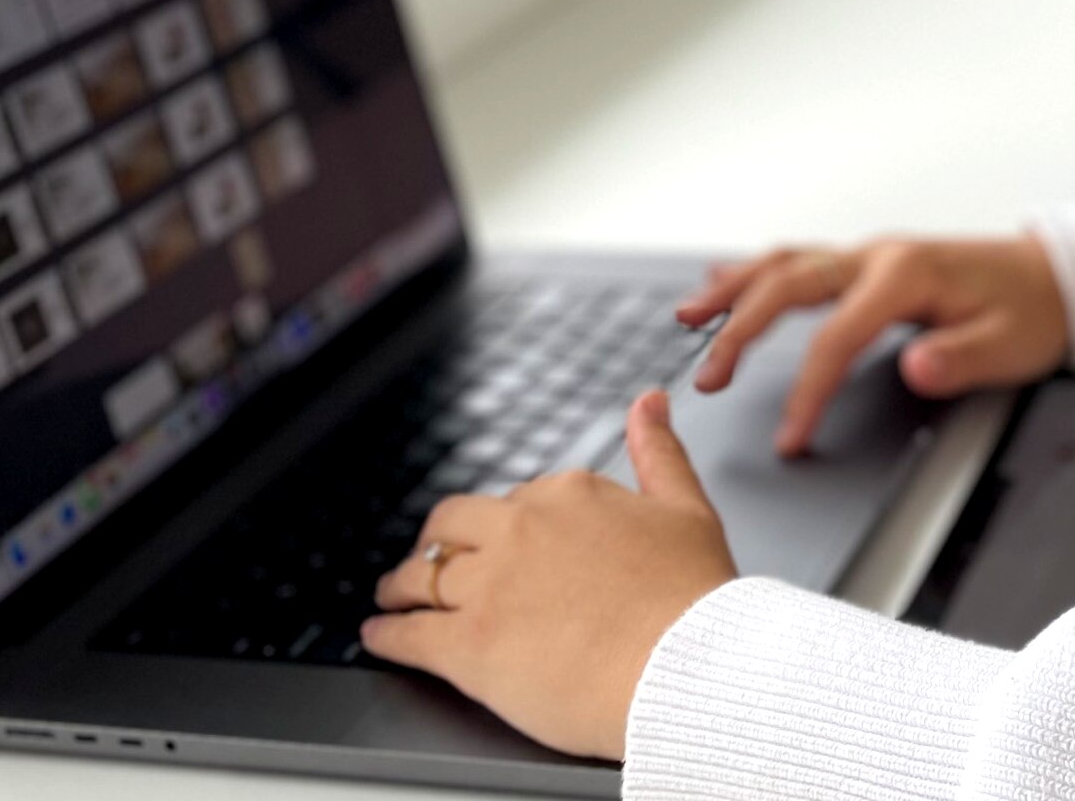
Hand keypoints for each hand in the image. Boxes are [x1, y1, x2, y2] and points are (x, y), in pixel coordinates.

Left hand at [363, 391, 732, 762]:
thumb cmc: (695, 601)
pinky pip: (407, 633)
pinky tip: (379, 636)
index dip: (507, 528)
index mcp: (568, 495)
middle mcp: (520, 530)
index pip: (517, 502)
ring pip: (421, 576)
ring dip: (401, 586)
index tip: (504, 545)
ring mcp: (489, 587)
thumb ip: (660, 452)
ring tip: (392, 598)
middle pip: (451, 527)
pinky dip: (387, 634)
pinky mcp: (468, 645)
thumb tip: (648, 404)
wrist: (688, 670)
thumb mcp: (687, 510)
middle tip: (430, 563)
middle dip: (435, 545)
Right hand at [676, 234, 1069, 455]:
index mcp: (906, 277)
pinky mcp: (867, 266)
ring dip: (733, 289)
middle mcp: (878, 257)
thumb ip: (961, 360)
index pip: (837, 337)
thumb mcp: (1010, 347)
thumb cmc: (1032, 312)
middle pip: (789, 285)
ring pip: (784, 263)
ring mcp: (869, 257)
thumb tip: (916, 367)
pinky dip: (755, 273)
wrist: (1055, 276)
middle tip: (708, 379)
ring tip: (686, 317)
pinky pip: (799, 262)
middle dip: (741, 330)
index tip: (789, 437)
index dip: (807, 390)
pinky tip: (723, 283)